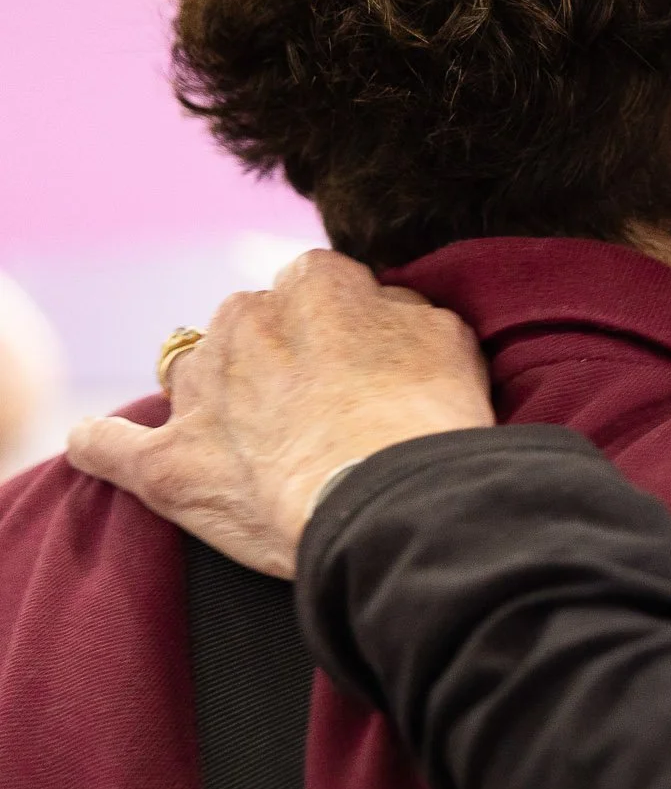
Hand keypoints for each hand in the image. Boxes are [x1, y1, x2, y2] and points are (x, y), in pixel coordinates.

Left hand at [68, 251, 494, 577]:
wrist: (394, 503)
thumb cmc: (432, 421)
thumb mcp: (448, 337)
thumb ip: (401, 312)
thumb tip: (381, 312)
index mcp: (313, 284)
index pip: (320, 286)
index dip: (344, 328)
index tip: (366, 366)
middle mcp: (243, 321)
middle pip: (249, 325)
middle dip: (275, 358)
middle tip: (322, 411)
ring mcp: (200, 392)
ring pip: (190, 374)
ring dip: (216, 398)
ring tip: (254, 443)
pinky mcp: (167, 464)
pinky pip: (107, 445)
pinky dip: (105, 444)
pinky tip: (104, 445)